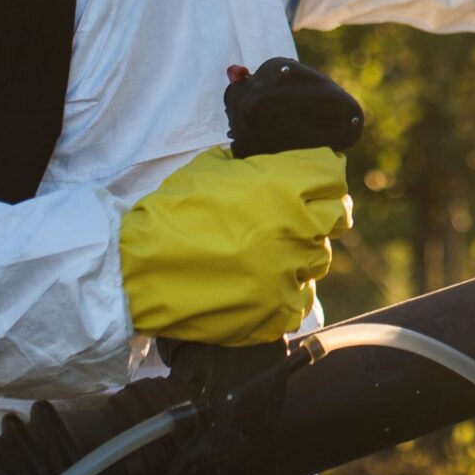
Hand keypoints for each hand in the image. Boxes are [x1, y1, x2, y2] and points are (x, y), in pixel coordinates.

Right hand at [119, 145, 351, 346]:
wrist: (136, 271)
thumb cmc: (169, 215)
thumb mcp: (208, 168)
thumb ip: (247, 164)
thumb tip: (265, 164)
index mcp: (282, 186)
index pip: (331, 172)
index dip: (322, 174)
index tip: (313, 180)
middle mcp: (295, 227)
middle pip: (339, 215)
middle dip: (324, 211)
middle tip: (300, 216)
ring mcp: (289, 272)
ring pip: (319, 259)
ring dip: (300, 253)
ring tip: (270, 253)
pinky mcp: (276, 311)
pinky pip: (302, 299)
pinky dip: (289, 292)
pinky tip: (266, 285)